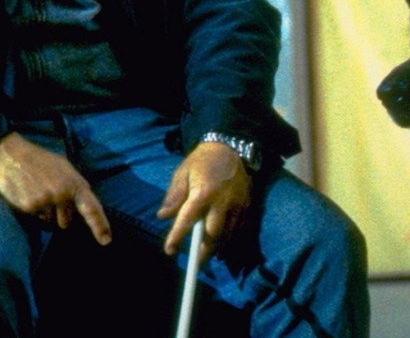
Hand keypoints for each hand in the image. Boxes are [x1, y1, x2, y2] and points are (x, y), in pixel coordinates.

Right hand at [0, 132, 111, 244]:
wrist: (10, 155)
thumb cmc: (40, 161)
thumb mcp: (65, 168)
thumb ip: (76, 187)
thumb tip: (85, 207)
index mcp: (75, 183)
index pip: (92, 208)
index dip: (100, 226)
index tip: (106, 240)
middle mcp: (62, 194)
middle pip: (67, 222)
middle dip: (60, 215)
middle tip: (48, 196)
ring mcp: (46, 201)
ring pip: (50, 223)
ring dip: (45, 215)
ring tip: (36, 194)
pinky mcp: (29, 208)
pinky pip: (35, 220)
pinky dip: (32, 213)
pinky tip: (26, 196)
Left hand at [157, 141, 251, 261]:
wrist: (229, 147)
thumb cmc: (201, 162)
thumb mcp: (182, 173)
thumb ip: (174, 196)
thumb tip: (162, 216)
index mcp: (203, 191)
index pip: (188, 219)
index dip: (177, 236)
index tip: (169, 250)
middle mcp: (222, 200)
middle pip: (213, 233)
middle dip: (203, 250)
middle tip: (195, 262)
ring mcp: (237, 204)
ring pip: (228, 234)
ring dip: (218, 248)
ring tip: (208, 256)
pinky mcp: (247, 205)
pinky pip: (240, 228)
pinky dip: (231, 239)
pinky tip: (223, 246)